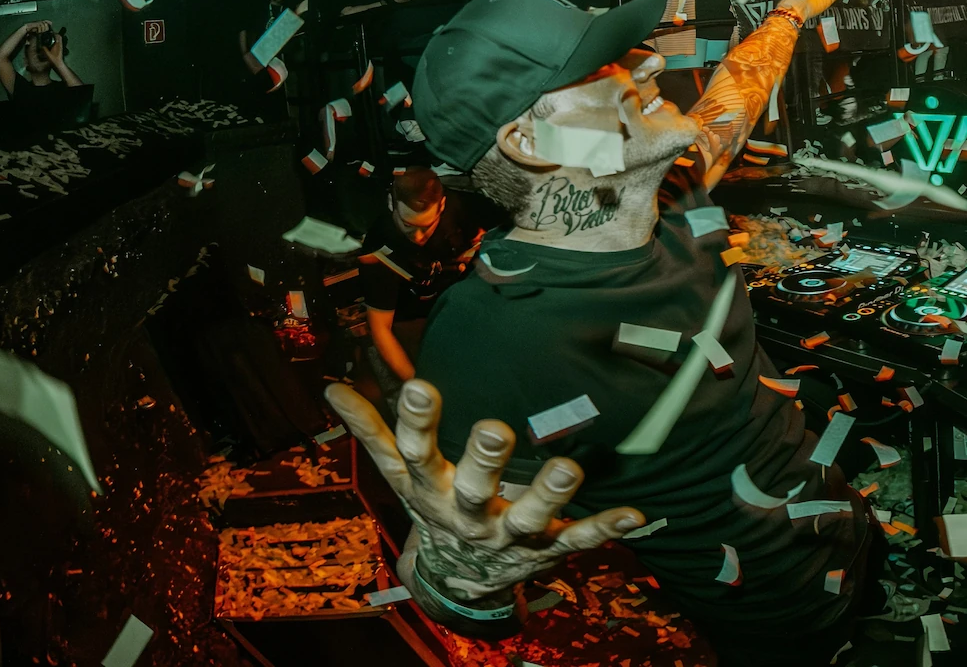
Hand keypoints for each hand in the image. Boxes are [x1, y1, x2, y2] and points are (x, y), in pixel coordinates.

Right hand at [324, 380, 641, 604]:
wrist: (458, 580)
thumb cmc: (433, 505)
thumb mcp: (399, 474)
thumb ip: (372, 430)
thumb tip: (330, 387)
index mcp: (430, 488)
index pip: (415, 454)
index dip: (415, 423)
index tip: (418, 387)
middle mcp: (467, 513)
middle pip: (473, 488)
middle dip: (483, 461)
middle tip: (494, 429)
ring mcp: (509, 534)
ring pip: (528, 517)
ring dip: (549, 494)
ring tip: (568, 467)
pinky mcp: (547, 548)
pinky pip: (578, 539)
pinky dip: (607, 528)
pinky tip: (636, 515)